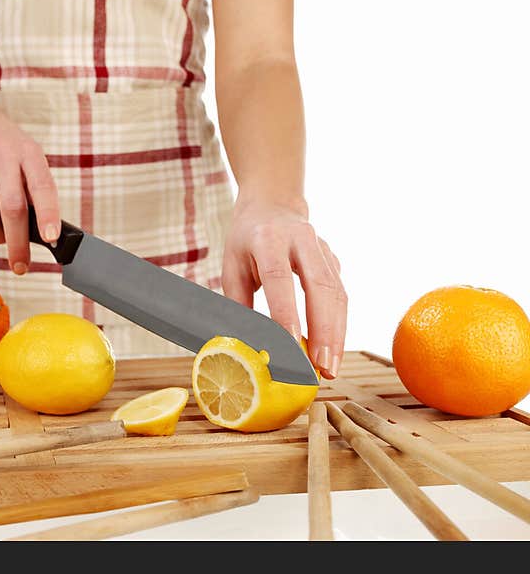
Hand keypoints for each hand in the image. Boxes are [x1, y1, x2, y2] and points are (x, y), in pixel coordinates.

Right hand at [0, 94, 60, 273]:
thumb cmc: (6, 147)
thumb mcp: (27, 155)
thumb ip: (34, 189)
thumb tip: (43, 234)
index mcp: (28, 152)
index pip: (41, 187)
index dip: (47, 214)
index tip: (51, 238)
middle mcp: (1, 156)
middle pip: (12, 209)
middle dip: (18, 244)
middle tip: (21, 266)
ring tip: (3, 238)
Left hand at [222, 194, 346, 378]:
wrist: (272, 205)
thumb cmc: (246, 241)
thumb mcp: (232, 267)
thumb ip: (238, 304)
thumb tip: (243, 346)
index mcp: (268, 239)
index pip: (279, 278)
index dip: (286, 311)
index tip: (290, 345)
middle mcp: (301, 240)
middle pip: (320, 286)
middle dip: (324, 330)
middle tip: (322, 367)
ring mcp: (323, 249)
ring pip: (337, 293)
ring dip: (336, 333)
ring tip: (330, 368)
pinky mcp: (334, 260)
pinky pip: (341, 295)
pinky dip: (339, 325)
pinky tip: (332, 350)